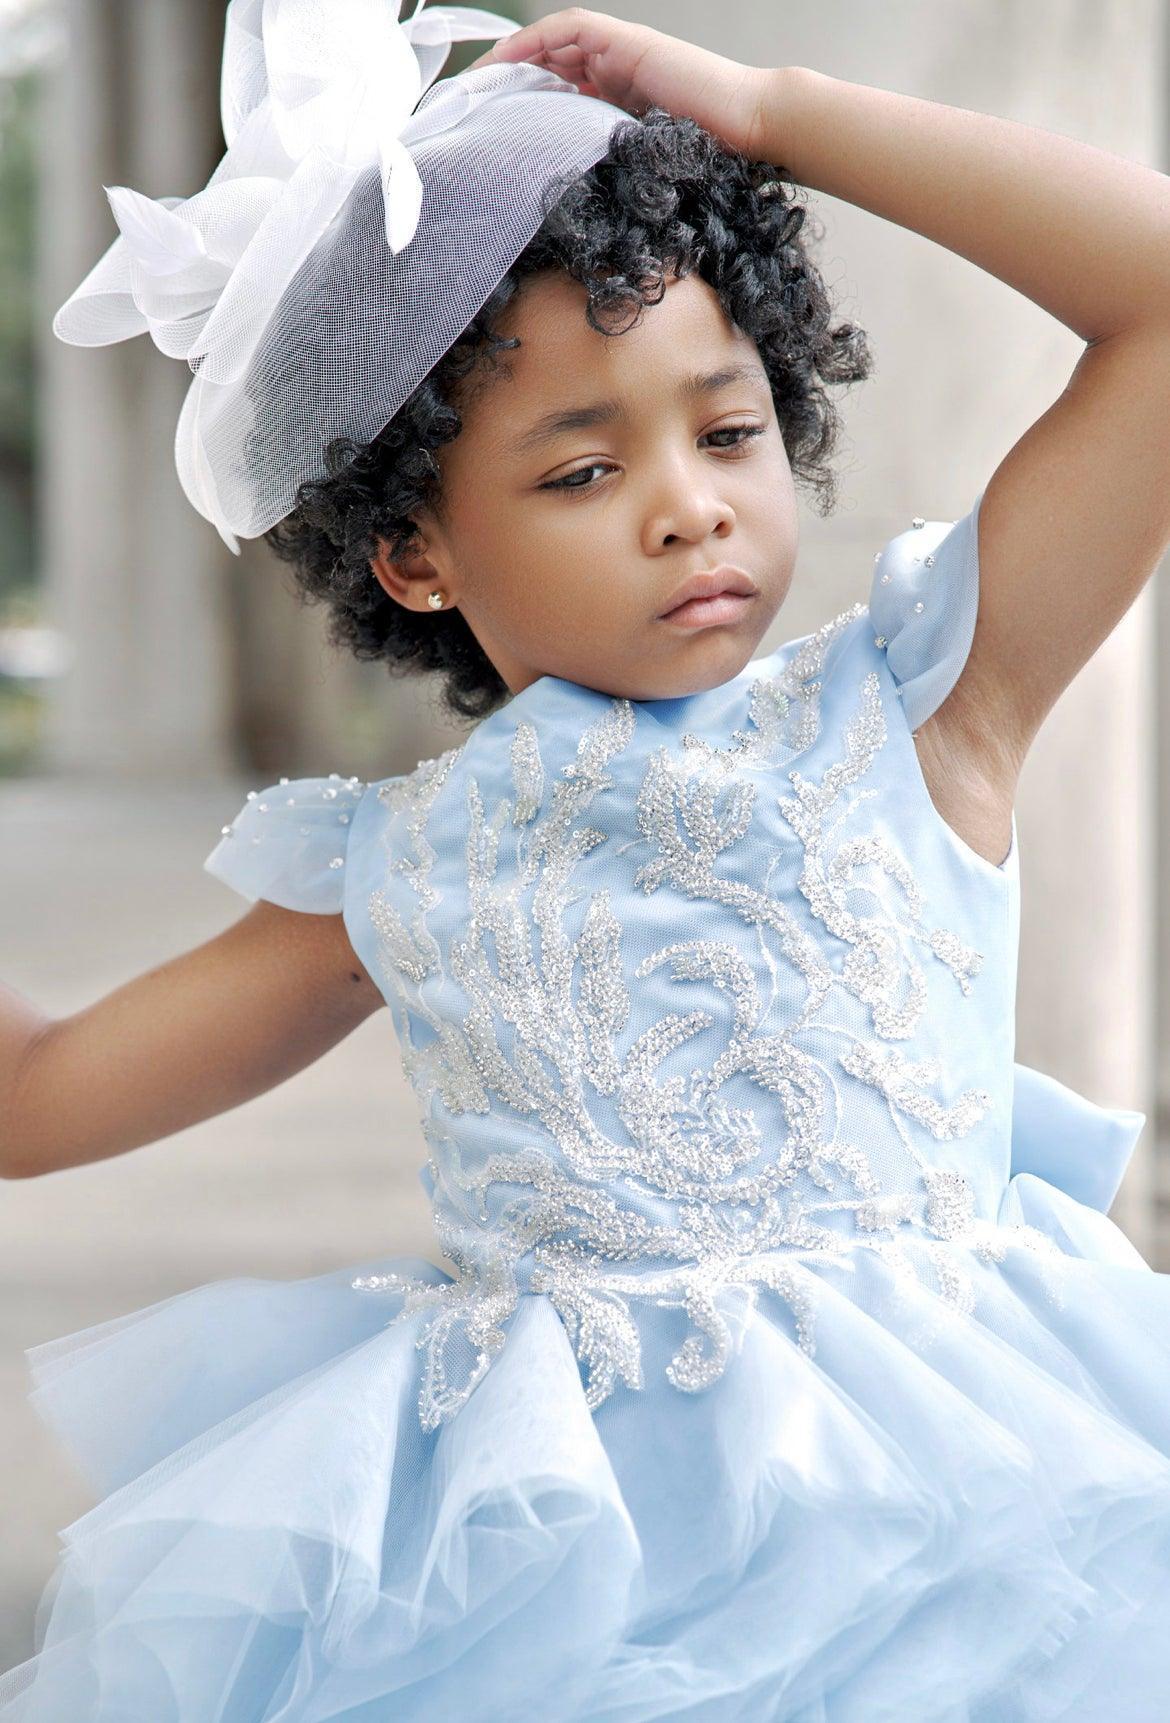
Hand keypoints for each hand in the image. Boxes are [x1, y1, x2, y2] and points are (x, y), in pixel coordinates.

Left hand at [466, 7, 774, 162]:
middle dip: (509, 78)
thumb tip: (570, 205)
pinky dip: (536, 40)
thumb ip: (610, 168)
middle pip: (550, 63)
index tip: (492, 123)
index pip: (561, 89)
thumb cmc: (710, 158)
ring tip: (480, 77)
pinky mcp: (627, 42)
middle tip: (471, 101)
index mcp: (619, 99)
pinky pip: (570, 30)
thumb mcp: (644, 167)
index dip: (525, 99)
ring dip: (513, 55)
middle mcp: (616, 70)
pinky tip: (508, 59)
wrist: (750, 127)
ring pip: (555, 42)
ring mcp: (622, 52)